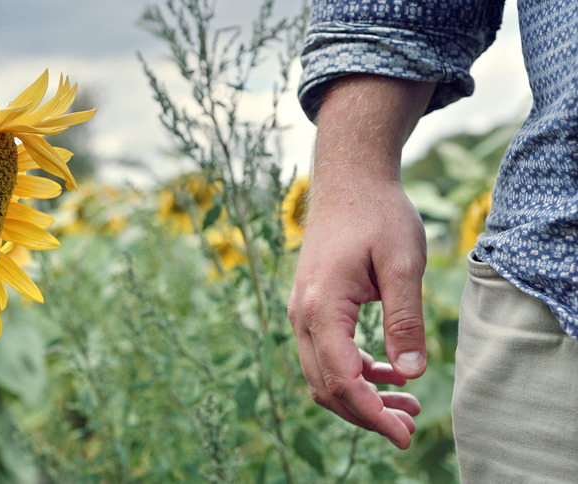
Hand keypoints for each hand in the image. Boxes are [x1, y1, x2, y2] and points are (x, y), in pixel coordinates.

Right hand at [288, 176, 426, 448]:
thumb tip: (410, 373)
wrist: (348, 178)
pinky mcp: (310, 306)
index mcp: (322, 307)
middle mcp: (302, 314)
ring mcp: (302, 311)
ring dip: (359, 397)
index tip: (404, 435)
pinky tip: (386, 373)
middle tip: (409, 428)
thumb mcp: (403, 264)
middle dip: (366, 414)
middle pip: (325, 386)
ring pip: (322, 374)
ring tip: (406, 406)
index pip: (342, 379)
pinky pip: (323, 354)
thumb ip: (405, 320)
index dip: (372, 414)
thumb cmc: (378, 213)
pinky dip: (352, 373)